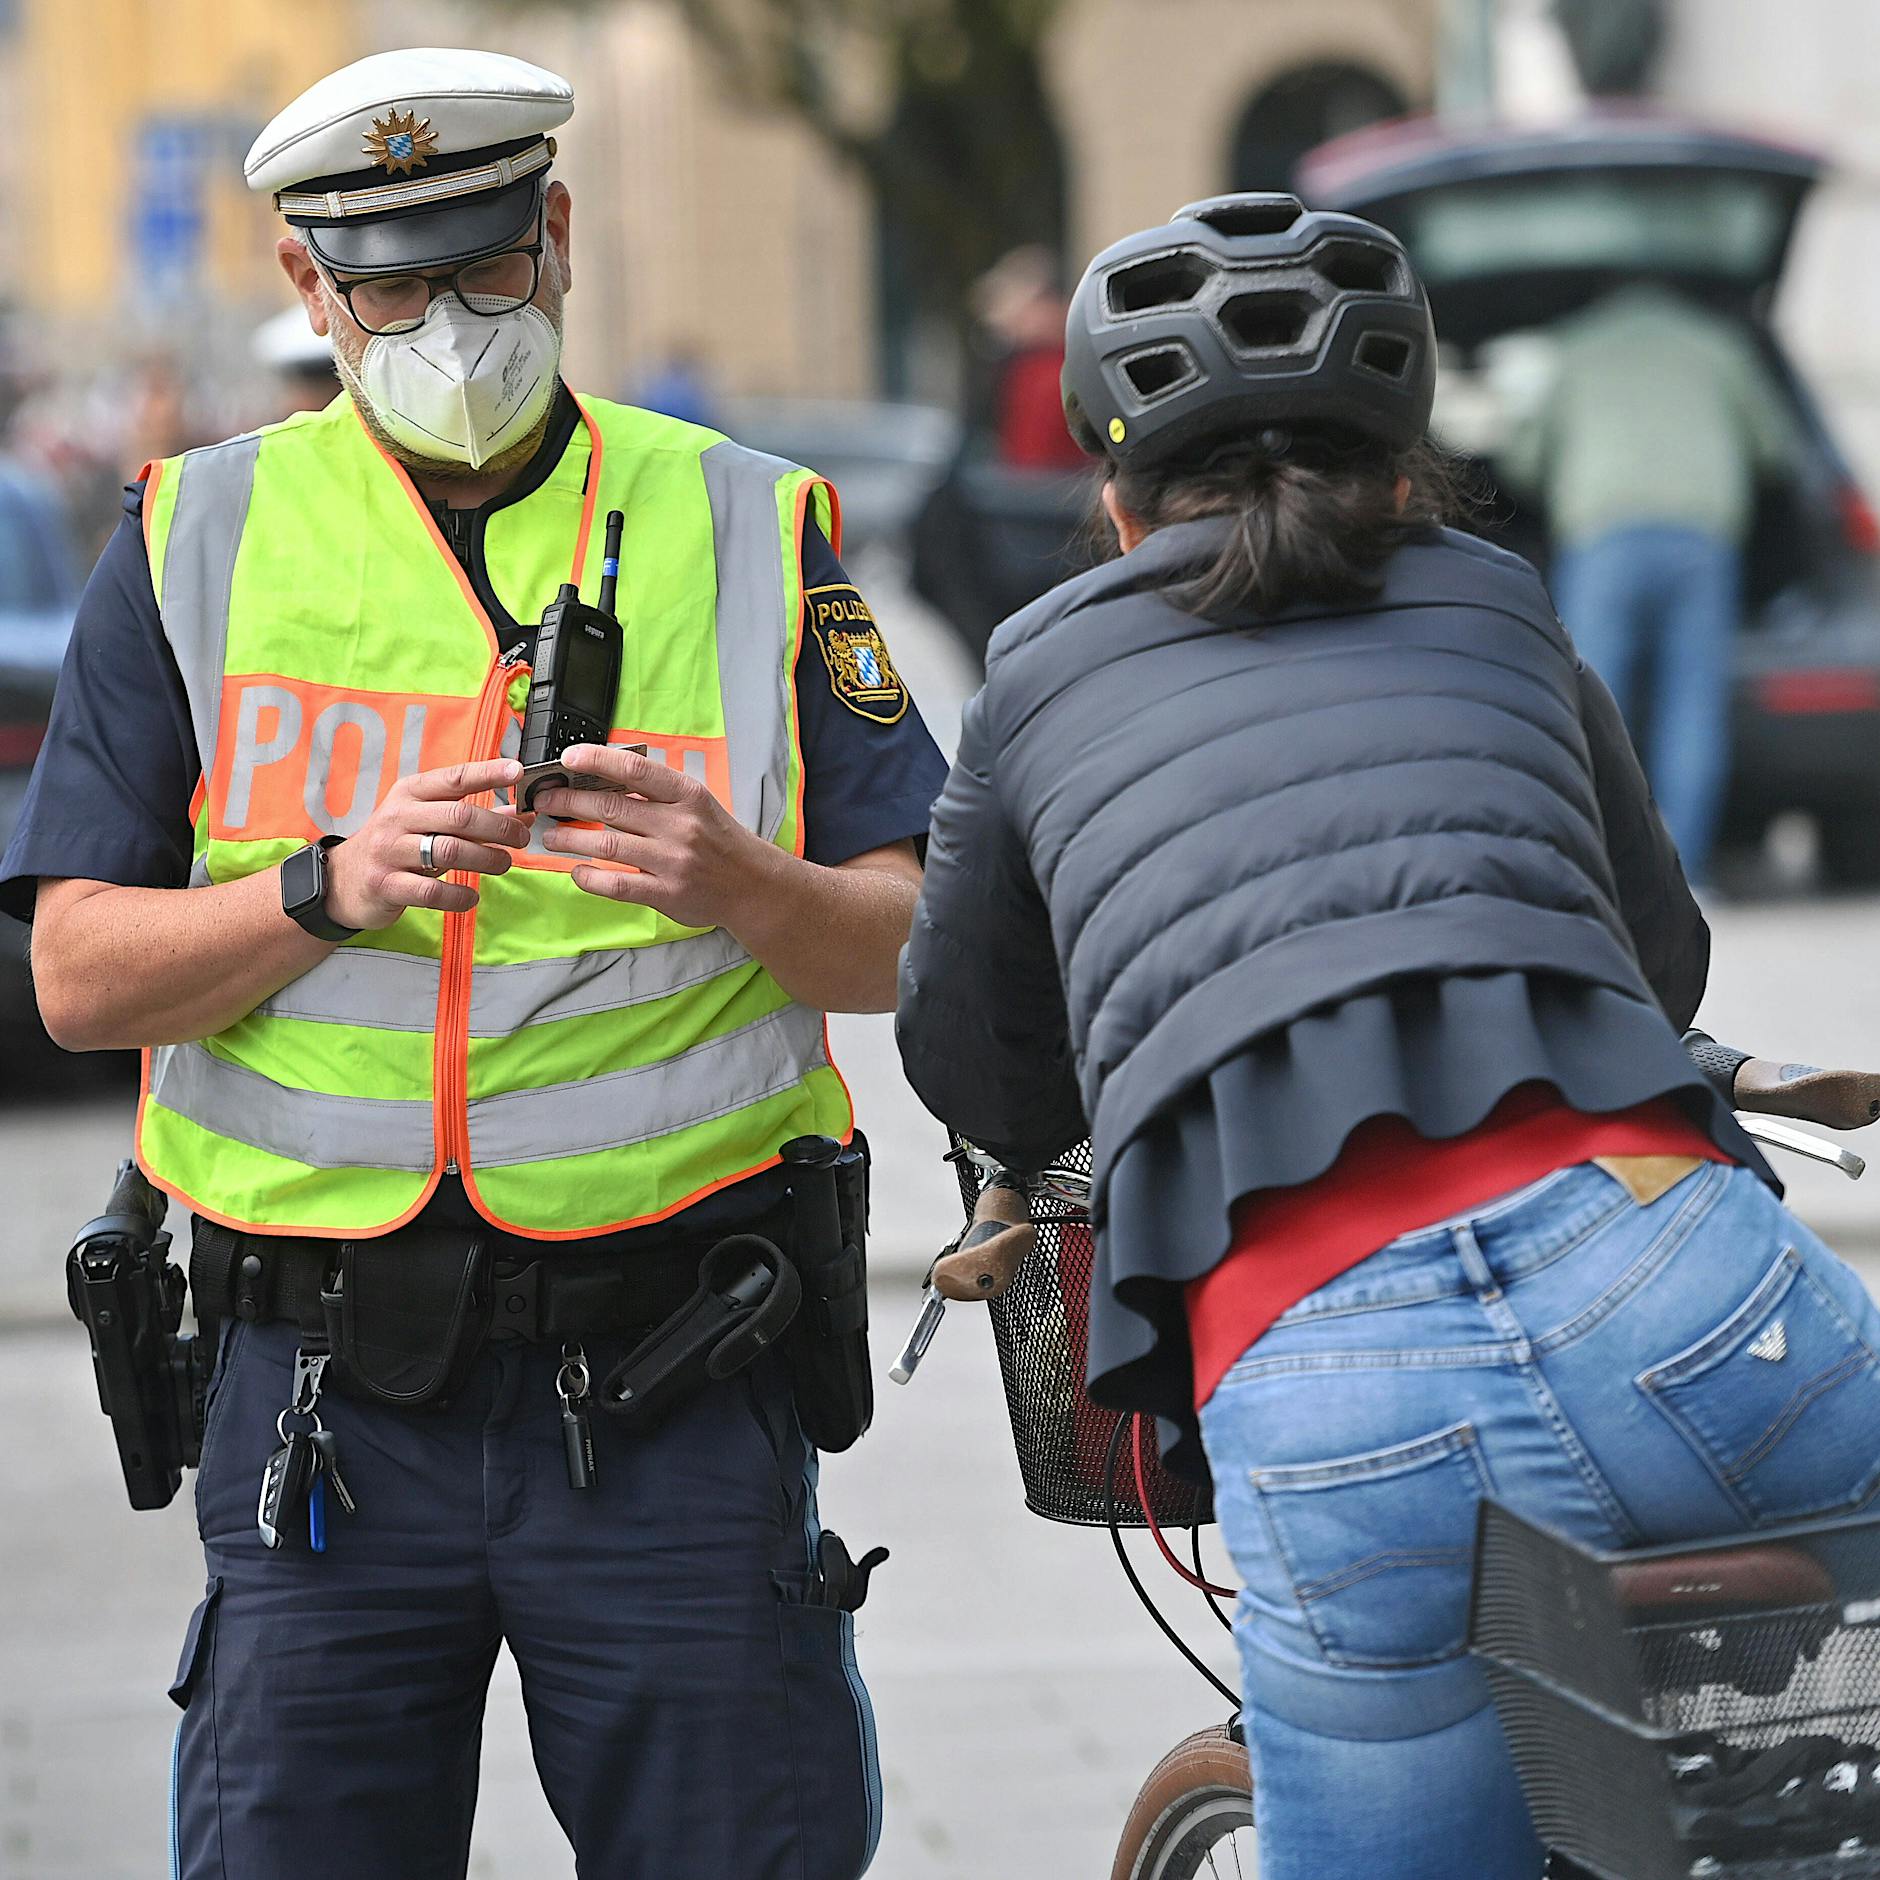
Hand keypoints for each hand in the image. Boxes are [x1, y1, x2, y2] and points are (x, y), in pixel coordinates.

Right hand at [322, 758, 529, 929]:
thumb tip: (520, 814)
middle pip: (458, 817)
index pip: (453, 778)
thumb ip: (473, 818)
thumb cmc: (395, 845)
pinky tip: (471, 896)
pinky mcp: (386, 884)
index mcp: (410, 794)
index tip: (518, 770)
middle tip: (521, 838)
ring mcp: (389, 851)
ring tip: (502, 864)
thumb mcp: (428, 822)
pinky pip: (432, 891)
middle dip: (498, 827)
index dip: (487, 773)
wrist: (342, 880)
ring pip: (449, 851)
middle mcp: (397, 817)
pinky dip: (459, 895)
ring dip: (486, 859)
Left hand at [533, 745, 779, 927]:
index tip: (567, 757)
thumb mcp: (697, 804)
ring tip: (551, 837)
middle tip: (544, 800)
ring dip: (570, 840)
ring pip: (606, 845)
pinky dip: (589, 877)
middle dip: (568, 801)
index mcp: (688, 796)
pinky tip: (577, 871)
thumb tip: (602, 777)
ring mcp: (672, 861)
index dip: (597, 760)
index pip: (636, 770)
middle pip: (611, 807)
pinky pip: (617, 884)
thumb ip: (656, 794)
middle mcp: (680, 826)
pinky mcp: (667, 894)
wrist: (753, 885)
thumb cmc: (719, 841)